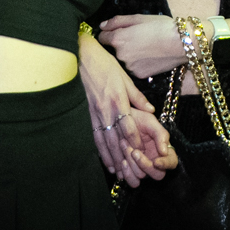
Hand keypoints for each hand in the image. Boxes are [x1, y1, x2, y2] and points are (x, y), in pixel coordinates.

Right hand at [79, 33, 178, 184]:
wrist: (78, 57)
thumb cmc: (103, 64)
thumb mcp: (124, 77)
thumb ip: (137, 96)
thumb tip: (151, 110)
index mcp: (117, 100)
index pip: (128, 126)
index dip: (135, 141)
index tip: (141, 153)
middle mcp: (105, 111)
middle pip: (115, 139)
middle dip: (123, 157)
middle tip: (129, 172)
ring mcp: (93, 114)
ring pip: (103, 141)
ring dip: (110, 158)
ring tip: (117, 172)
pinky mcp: (84, 115)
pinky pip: (92, 135)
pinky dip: (98, 149)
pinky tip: (102, 159)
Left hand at [98, 13, 184, 78]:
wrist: (182, 43)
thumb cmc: (162, 26)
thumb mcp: (139, 18)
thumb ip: (117, 21)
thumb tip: (102, 26)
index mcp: (118, 39)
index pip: (101, 38)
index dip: (109, 34)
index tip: (118, 32)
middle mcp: (120, 55)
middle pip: (112, 50)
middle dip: (120, 45)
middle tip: (136, 39)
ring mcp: (129, 67)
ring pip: (123, 60)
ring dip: (129, 55)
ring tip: (145, 48)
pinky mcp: (139, 75)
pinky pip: (133, 68)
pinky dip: (138, 63)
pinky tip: (149, 56)